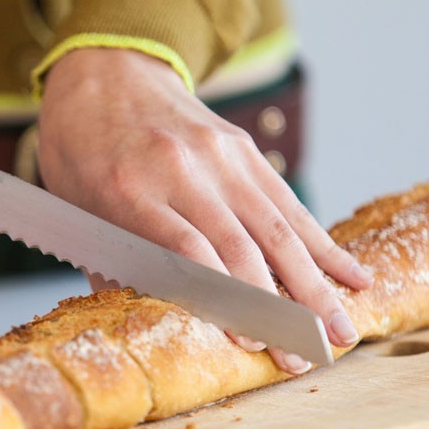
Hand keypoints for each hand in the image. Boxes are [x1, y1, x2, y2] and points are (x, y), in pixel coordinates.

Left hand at [38, 49, 373, 373]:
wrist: (103, 72)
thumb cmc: (81, 152)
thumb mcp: (76, 210)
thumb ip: (113, 269)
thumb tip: (155, 325)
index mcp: (130, 189)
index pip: (190, 252)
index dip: (225, 299)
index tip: (248, 342)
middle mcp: (183, 169)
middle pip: (244, 247)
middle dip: (279, 309)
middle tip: (303, 356)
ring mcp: (220, 156)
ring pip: (278, 229)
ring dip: (314, 285)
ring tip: (340, 331)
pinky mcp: (245, 149)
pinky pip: (289, 204)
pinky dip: (323, 243)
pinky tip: (352, 275)